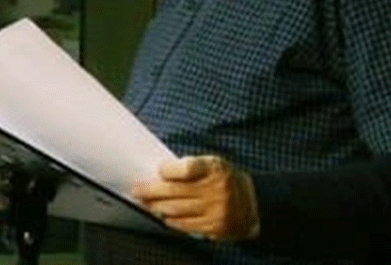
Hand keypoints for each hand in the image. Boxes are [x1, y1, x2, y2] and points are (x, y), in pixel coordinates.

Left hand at [132, 155, 258, 240]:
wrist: (252, 202)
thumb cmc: (225, 178)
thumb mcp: (214, 164)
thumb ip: (192, 167)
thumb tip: (161, 174)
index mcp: (216, 168)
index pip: (188, 168)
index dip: (170, 170)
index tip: (158, 170)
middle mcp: (217, 189)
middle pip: (177, 191)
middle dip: (153, 191)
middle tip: (138, 190)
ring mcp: (215, 210)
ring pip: (178, 210)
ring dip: (157, 206)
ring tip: (146, 203)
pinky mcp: (214, 227)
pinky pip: (186, 225)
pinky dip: (171, 220)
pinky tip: (163, 215)